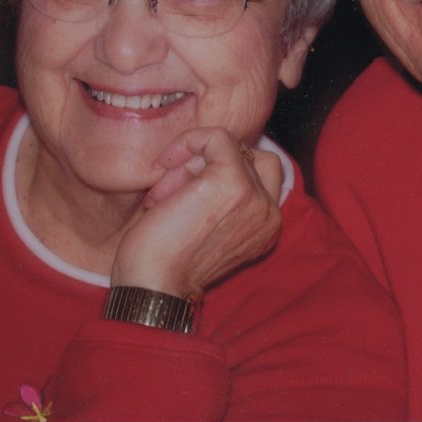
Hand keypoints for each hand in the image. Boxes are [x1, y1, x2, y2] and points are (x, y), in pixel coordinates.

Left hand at [108, 128, 282, 298]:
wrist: (152, 284)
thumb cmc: (165, 261)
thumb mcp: (206, 227)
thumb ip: (220, 197)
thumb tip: (204, 155)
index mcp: (267, 227)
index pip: (258, 173)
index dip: (217, 171)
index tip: (181, 190)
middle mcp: (269, 213)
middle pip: (245, 157)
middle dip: (203, 166)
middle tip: (169, 192)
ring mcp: (254, 196)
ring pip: (227, 147)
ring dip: (189, 162)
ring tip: (162, 193)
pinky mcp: (232, 182)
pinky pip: (215, 137)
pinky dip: (188, 142)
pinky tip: (164, 166)